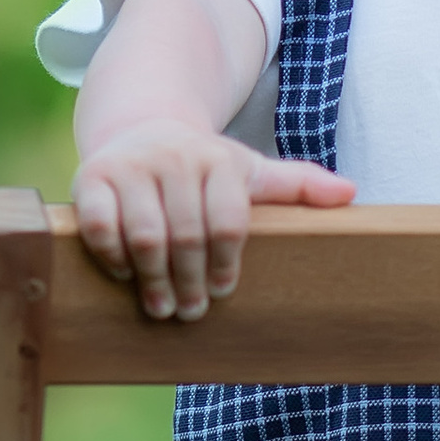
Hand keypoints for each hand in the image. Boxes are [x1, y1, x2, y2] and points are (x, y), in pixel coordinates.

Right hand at [74, 127, 354, 322]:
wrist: (140, 127)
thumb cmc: (203, 166)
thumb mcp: (249, 171)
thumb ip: (295, 184)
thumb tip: (349, 194)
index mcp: (218, 160)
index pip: (228, 222)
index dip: (225, 264)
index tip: (222, 291)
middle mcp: (174, 158)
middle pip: (186, 236)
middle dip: (189, 282)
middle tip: (191, 313)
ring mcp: (130, 166)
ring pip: (144, 235)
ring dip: (153, 280)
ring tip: (162, 308)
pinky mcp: (91, 176)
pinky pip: (98, 225)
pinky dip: (111, 255)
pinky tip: (125, 274)